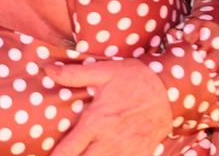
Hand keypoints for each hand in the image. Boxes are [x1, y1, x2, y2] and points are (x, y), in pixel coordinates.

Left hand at [47, 60, 171, 155]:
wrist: (171, 91)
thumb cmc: (135, 79)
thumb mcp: (105, 70)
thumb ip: (75, 74)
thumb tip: (47, 70)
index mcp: (97, 122)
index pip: (69, 150)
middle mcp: (109, 142)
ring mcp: (126, 152)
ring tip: (83, 155)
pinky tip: (103, 155)